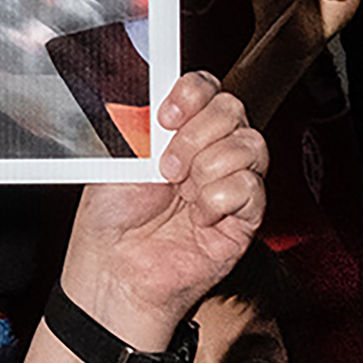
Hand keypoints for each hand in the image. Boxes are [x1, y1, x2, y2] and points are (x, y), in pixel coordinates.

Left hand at [59, 74, 267, 343]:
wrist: (115, 273)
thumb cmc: (111, 222)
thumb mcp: (117, 159)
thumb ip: (142, 124)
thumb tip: (157, 97)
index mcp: (178, 133)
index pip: (207, 89)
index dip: (192, 93)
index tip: (165, 117)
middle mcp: (209, 152)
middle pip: (233, 110)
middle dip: (196, 134)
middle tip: (166, 167)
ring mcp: (230, 183)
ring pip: (250, 144)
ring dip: (208, 166)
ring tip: (181, 193)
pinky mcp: (246, 217)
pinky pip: (252, 186)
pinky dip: (220, 198)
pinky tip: (198, 216)